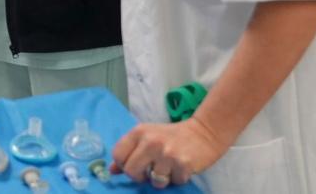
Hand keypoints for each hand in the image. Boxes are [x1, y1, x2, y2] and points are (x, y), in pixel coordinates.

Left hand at [111, 118, 227, 188]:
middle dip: (140, 177)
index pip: (117, 155)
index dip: (123, 165)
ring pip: (154, 182)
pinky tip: (180, 168)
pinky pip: (173, 183)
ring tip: (168, 168)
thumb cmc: (170, 137)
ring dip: (161, 179)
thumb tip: (112, 170)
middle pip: (131, 172)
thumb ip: (128, 152)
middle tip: (150, 171)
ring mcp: (167, 153)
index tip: (133, 165)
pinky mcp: (183, 164)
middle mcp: (150, 141)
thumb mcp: (146, 138)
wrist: (203, 133)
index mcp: (138, 132)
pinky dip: (177, 179)